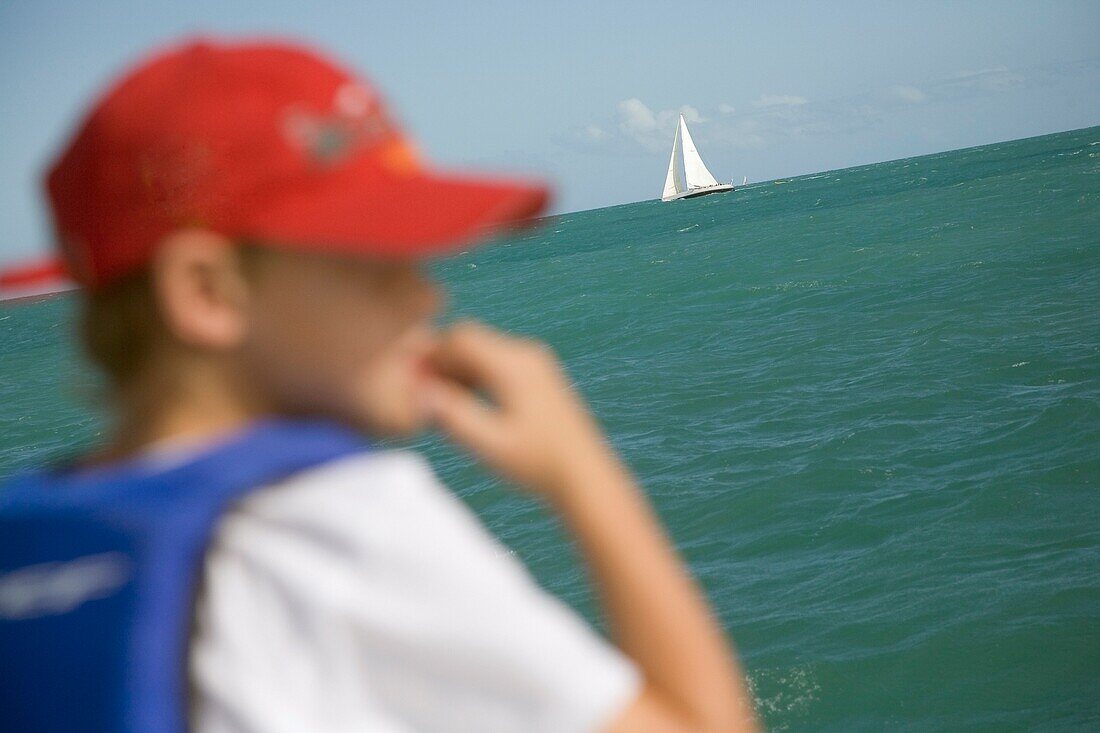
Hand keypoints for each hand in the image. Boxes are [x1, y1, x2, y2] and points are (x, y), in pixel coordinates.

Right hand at [419, 320, 615, 499]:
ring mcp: (535, 363)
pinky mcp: (539, 376)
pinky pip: (497, 362)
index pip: (460, 338)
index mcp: (513, 365)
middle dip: (442, 362)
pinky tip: (466, 405)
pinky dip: (476, 376)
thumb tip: (419, 394)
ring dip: (458, 370)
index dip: (430, 355)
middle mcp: (526, 355)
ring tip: (440, 404)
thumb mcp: (490, 444)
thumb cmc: (539, 464)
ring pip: (483, 350)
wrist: (585, 476)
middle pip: (470, 340)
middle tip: (421, 394)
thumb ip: (453, 416)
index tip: (412, 382)